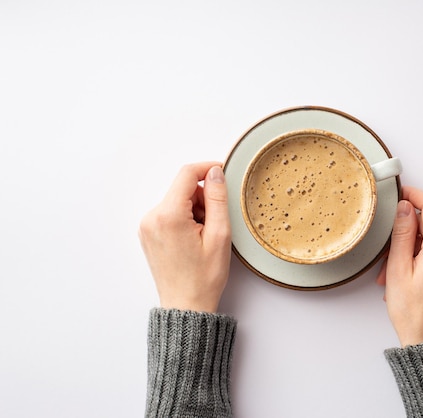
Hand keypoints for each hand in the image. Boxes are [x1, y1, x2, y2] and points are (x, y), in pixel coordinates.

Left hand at [138, 162, 230, 312]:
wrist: (186, 304)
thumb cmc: (204, 277)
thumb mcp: (220, 235)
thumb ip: (217, 199)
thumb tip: (215, 173)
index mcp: (168, 216)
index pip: (187, 174)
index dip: (208, 169)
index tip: (223, 172)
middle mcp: (151, 217)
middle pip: (182, 188)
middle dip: (203, 198)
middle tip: (215, 224)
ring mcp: (147, 226)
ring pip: (177, 200)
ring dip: (195, 210)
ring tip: (204, 237)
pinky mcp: (148, 233)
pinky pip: (169, 213)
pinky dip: (185, 218)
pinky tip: (193, 239)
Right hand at [376, 186, 422, 346]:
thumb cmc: (413, 312)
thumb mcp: (399, 269)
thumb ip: (402, 233)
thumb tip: (404, 207)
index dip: (414, 195)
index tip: (400, 193)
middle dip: (405, 230)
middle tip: (386, 249)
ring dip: (409, 246)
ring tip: (391, 271)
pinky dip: (419, 255)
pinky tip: (403, 273)